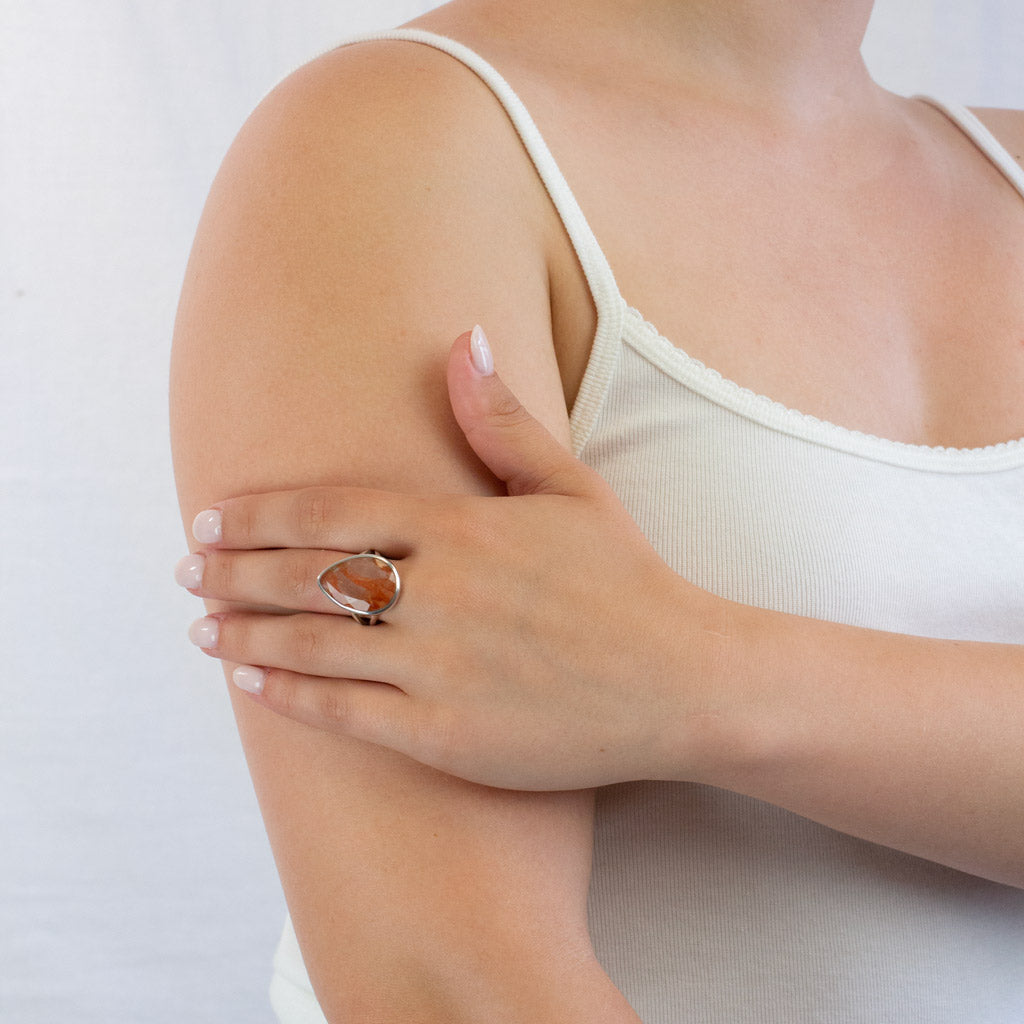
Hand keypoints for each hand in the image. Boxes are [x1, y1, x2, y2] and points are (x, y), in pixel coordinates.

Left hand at [176, 328, 724, 790]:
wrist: (682, 681)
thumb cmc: (627, 580)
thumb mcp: (572, 488)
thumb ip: (504, 421)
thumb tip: (464, 337)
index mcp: (464, 528)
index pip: (331, 513)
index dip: (260, 515)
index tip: (212, 516)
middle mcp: (442, 594)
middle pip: (306, 576)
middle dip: (232, 572)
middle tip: (186, 571)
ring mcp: (441, 667)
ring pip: (313, 645)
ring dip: (244, 633)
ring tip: (199, 628)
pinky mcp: (447, 735)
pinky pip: (347, 713)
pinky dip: (289, 695)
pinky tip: (251, 683)